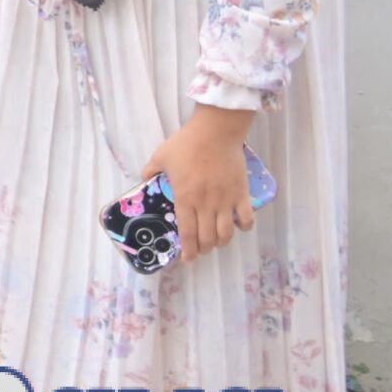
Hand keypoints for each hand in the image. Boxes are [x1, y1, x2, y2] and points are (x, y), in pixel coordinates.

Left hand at [136, 107, 255, 261]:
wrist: (215, 132)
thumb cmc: (186, 144)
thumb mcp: (160, 156)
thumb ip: (150, 171)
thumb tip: (144, 180)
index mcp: (185, 198)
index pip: (187, 233)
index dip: (188, 250)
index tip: (187, 259)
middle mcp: (206, 204)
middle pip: (207, 238)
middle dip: (203, 249)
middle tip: (200, 250)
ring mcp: (226, 200)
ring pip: (227, 233)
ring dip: (222, 242)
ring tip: (217, 242)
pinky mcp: (241, 194)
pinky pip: (247, 218)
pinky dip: (244, 227)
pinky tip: (238, 227)